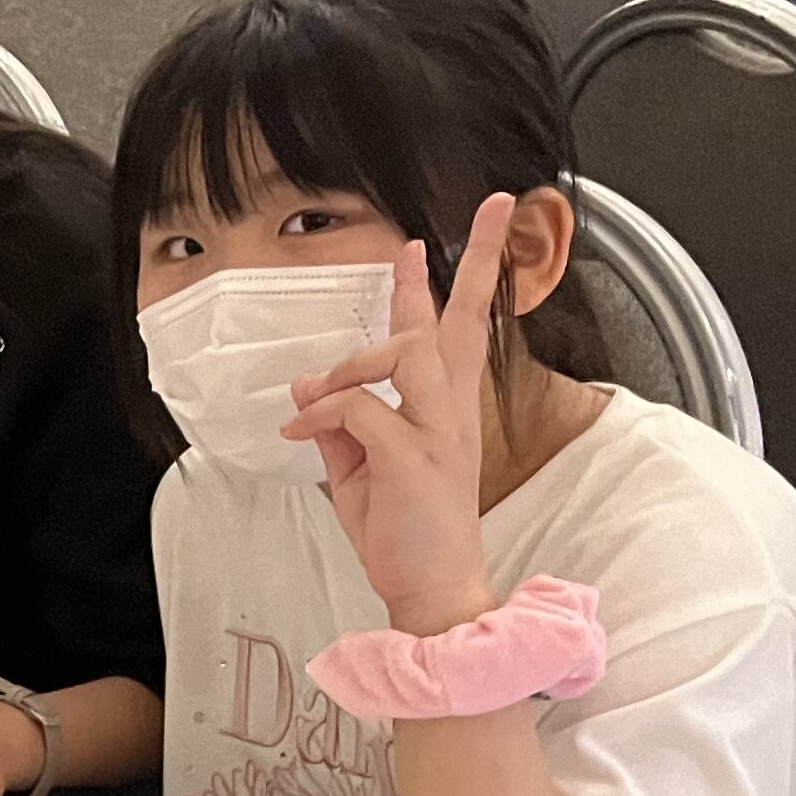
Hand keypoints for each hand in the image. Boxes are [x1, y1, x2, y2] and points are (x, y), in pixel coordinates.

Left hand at [287, 199, 506, 633]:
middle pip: (464, 321)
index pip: (459, 329)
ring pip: (406, 354)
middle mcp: (454, 410)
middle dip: (479, 260)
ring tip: (319, 393)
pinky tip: (300, 431)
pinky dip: (324, 414)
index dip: (466, 274)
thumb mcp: (359, 468)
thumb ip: (341, 421)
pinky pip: (362, 409)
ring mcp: (441, 432)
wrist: (431, 588)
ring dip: (353, 362)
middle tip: (494, 206)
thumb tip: (310, 386)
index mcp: (447, 407)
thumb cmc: (402, 531)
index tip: (473, 224)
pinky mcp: (416, 458)